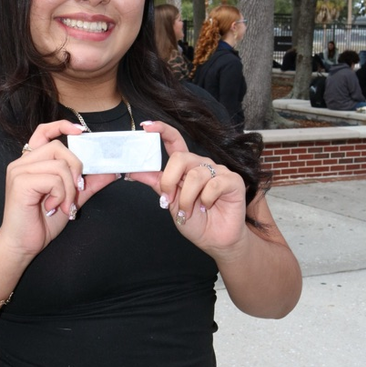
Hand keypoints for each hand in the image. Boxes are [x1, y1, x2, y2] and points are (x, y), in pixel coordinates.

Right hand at [0, 120, 117, 258]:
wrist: (23, 245)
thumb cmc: (41, 223)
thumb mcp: (71, 199)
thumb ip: (88, 184)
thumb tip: (110, 171)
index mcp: (31, 162)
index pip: (43, 132)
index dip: (61, 126)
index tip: (81, 131)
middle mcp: (22, 163)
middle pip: (59, 148)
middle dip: (76, 169)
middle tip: (77, 191)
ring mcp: (19, 171)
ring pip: (59, 165)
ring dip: (69, 189)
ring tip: (64, 206)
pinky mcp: (20, 182)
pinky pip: (53, 179)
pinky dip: (61, 195)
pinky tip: (53, 207)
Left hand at [128, 121, 247, 256]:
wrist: (215, 239)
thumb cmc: (195, 220)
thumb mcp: (169, 201)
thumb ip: (155, 183)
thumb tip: (133, 171)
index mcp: (185, 167)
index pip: (174, 141)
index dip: (161, 130)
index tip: (146, 127)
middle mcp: (201, 164)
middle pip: (180, 157)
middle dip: (170, 181)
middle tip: (169, 199)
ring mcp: (218, 171)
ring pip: (196, 175)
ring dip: (187, 198)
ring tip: (189, 210)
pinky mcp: (233, 181)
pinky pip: (214, 184)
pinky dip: (206, 199)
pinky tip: (207, 206)